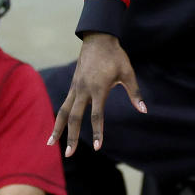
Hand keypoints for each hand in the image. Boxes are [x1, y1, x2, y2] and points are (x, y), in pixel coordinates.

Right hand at [48, 33, 145, 155]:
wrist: (98, 39)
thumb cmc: (115, 56)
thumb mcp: (128, 72)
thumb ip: (135, 93)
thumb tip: (144, 110)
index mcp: (98, 88)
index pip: (96, 115)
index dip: (98, 132)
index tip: (98, 148)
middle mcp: (83, 90)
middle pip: (74, 117)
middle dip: (72, 137)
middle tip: (69, 155)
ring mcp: (76, 87)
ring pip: (63, 111)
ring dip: (57, 128)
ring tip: (50, 144)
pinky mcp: (73, 85)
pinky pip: (64, 104)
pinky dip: (59, 117)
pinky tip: (57, 127)